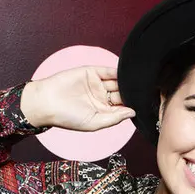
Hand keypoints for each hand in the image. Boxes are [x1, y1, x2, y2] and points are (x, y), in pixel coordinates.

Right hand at [20, 65, 135, 130]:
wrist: (47, 103)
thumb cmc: (67, 118)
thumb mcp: (95, 123)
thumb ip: (114, 118)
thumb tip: (133, 113)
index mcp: (103, 112)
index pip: (123, 107)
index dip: (133, 105)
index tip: (146, 104)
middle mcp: (102, 98)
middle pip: (122, 93)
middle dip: (132, 92)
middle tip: (147, 91)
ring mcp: (97, 84)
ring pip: (117, 81)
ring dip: (127, 81)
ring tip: (139, 81)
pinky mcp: (91, 72)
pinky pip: (108, 71)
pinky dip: (118, 71)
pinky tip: (128, 73)